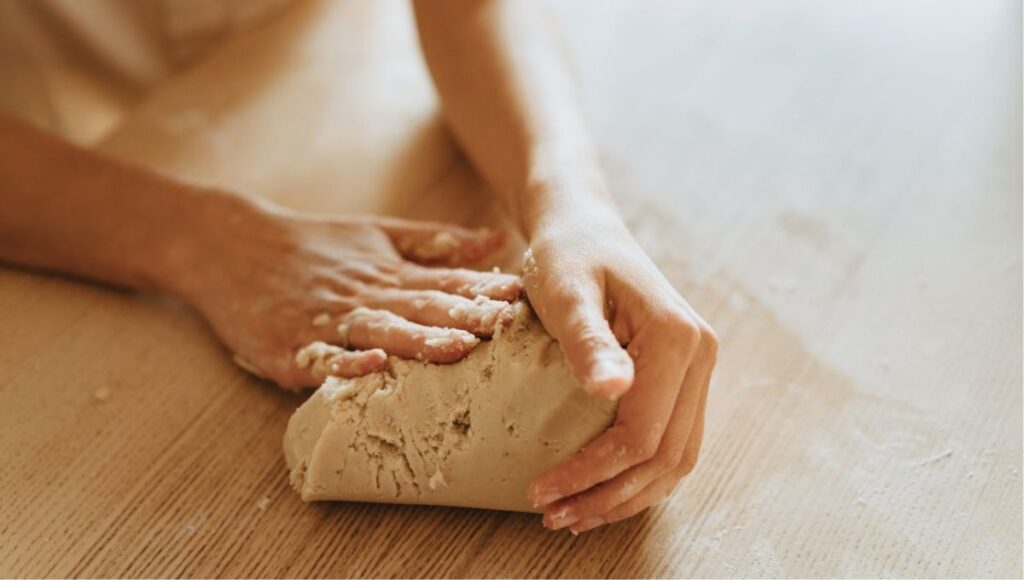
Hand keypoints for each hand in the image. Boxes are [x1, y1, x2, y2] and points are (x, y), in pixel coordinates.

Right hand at [162, 196, 521, 388]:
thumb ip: (437, 241)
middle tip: (509, 327)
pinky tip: (372, 366)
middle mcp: (361, 295)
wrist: (227, 244)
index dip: (483, 291)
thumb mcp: (377, 233)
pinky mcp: (288, 349)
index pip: (443, 283)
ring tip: (459, 347)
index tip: (525, 297)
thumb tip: (499, 238)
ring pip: (378, 331)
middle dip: (467, 318)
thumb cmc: (312, 244)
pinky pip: (320, 360)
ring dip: (420, 341)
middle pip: (419, 307)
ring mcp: (324, 322)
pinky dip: (345, 364)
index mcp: (386, 271)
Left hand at [523, 205, 716, 533]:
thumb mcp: (566, 291)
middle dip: (609, 495)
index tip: (542, 491)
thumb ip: (588, 340)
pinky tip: (602, 490)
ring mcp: (697, 368)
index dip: (592, 473)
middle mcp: (700, 356)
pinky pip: (672, 441)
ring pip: (676, 458)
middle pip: (665, 456)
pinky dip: (640, 476)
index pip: (641, 433)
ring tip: (575, 515)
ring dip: (628, 496)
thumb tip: (613, 389)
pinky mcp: (683, 377)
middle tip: (555, 516)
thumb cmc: (567, 255)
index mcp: (677, 339)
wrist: (584, 228)